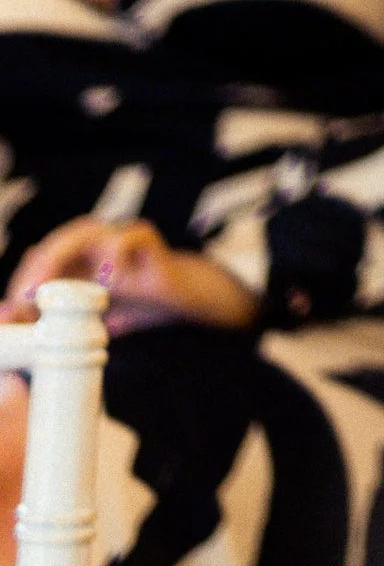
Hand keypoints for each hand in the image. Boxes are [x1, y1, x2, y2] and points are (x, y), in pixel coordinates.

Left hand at [3, 219, 253, 332]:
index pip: (38, 263)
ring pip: (84, 232)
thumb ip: (57, 327)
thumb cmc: (134, 306)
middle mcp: (94, 245)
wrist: (184, 298)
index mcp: (76, 261)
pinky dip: (117, 252)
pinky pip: (132, 235)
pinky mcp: (150, 242)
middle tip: (23, 303)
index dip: (21, 285)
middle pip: (54, 245)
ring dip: (62, 255)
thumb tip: (20, 333)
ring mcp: (121, 239)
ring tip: (49, 288)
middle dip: (34, 272)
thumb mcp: (90, 322)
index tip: (10, 316)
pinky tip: (109, 278)